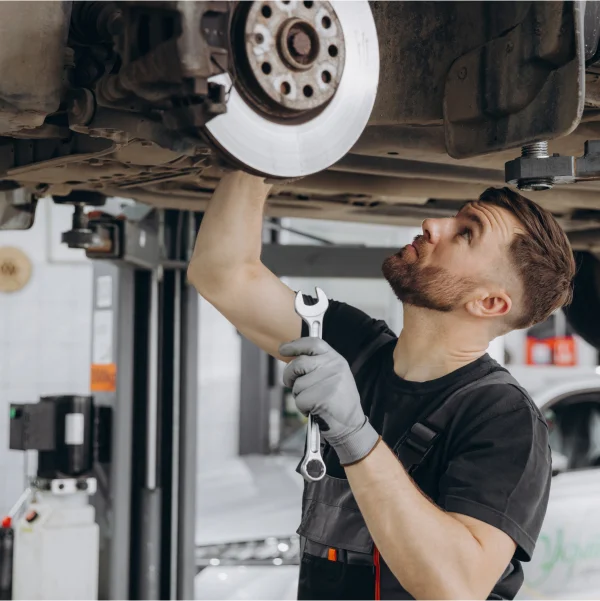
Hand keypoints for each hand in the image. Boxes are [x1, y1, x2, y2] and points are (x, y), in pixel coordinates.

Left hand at [279, 337, 379, 465]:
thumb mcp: (335, 376)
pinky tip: (315, 410)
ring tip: (313, 401)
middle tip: (290, 383)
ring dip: (299, 395)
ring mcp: (329, 382)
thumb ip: (317, 364)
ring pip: (297, 384)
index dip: (295, 345)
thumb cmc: (338, 401)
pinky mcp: (322, 397)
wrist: (352, 426)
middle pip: (298, 363)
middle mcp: (334, 367)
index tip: (283, 349)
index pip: (313, 343)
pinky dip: (302, 408)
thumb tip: (291, 357)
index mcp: (336, 359)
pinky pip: (299, 400)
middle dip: (288, 375)